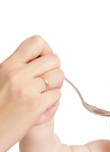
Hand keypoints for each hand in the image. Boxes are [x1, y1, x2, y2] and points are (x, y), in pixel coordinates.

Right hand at [0, 35, 63, 151]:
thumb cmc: (0, 106)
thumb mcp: (3, 78)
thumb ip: (20, 68)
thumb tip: (43, 59)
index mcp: (9, 65)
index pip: (37, 42)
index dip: (47, 52)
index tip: (45, 64)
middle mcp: (18, 74)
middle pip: (54, 60)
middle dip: (55, 71)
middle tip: (47, 82)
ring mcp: (27, 89)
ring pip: (59, 76)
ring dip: (56, 86)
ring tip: (45, 94)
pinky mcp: (36, 105)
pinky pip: (57, 95)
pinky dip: (54, 100)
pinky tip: (43, 106)